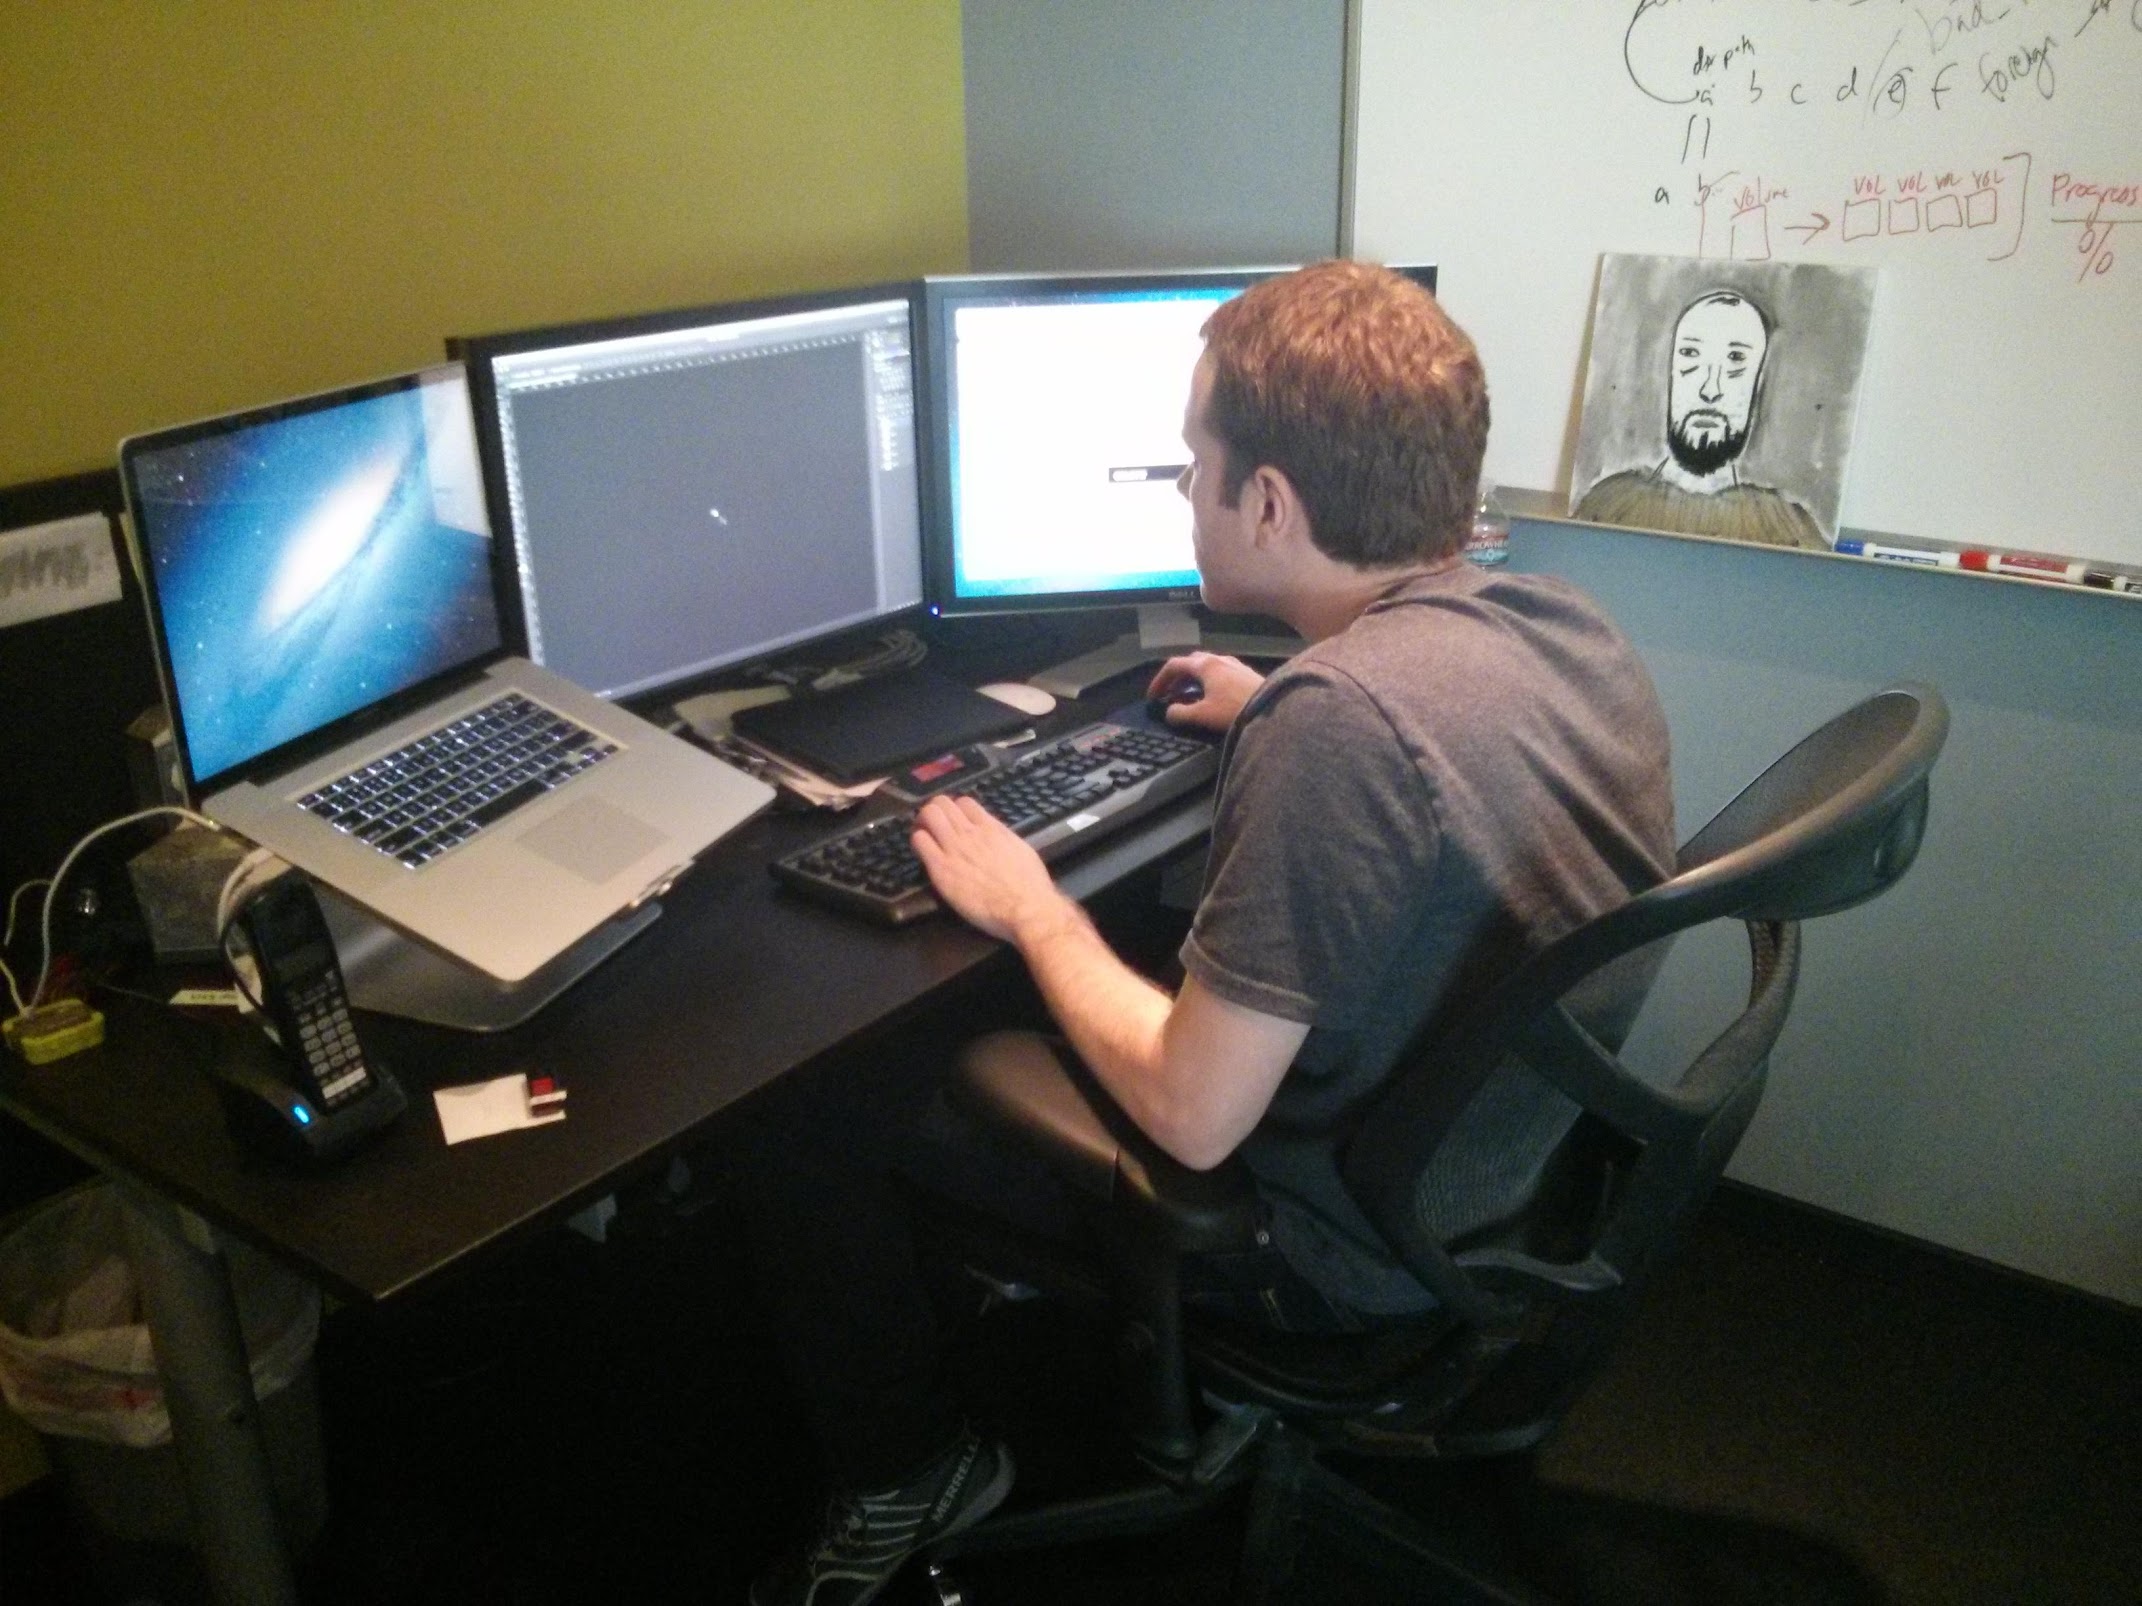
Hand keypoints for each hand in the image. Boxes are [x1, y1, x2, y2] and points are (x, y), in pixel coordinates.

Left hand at [910, 795, 1073, 943]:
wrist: (1024, 907)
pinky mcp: (941, 867)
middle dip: (935, 812)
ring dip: (923, 823)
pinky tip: (922, 853)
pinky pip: (919, 840)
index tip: (954, 822)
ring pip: (928, 815)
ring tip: (924, 836)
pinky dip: (918, 841)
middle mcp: (970, 832)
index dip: (956, 810)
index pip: (965, 802)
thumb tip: (995, 836)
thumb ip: (1003, 838)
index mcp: (991, 828)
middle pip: (942, 803)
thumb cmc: (1030, 886)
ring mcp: (954, 847)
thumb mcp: (1020, 850)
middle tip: (933, 827)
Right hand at [1147, 651, 1262, 731]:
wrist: (1273, 708)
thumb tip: (1169, 712)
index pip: (1174, 665)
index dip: (1159, 680)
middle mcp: (1218, 659)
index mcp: (1204, 665)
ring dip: (1191, 679)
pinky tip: (1211, 696)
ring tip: (1187, 696)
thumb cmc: (1235, 709)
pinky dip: (1207, 681)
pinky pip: (1218, 672)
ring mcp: (1233, 664)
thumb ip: (1181, 713)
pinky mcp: (1245, 673)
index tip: (1153, 696)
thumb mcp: (1203, 715)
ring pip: (1205, 666)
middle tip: (1168, 694)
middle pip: (1190, 662)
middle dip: (1176, 678)